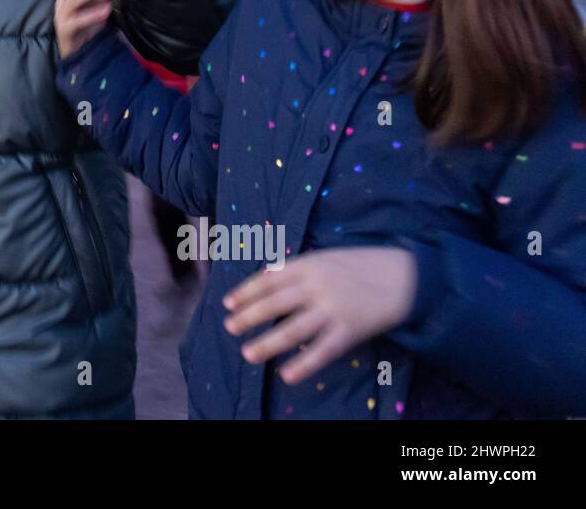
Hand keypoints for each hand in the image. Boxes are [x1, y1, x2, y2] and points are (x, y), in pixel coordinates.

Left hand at [222, 246, 417, 384]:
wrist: (405, 277)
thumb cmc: (361, 266)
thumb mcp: (327, 258)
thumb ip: (297, 269)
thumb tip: (265, 279)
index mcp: (309, 265)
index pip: (269, 279)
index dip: (246, 291)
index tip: (229, 303)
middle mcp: (317, 286)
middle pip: (275, 303)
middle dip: (249, 316)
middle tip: (229, 327)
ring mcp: (333, 309)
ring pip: (294, 329)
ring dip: (268, 343)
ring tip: (248, 353)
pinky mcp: (350, 330)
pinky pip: (323, 350)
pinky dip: (304, 364)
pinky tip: (286, 374)